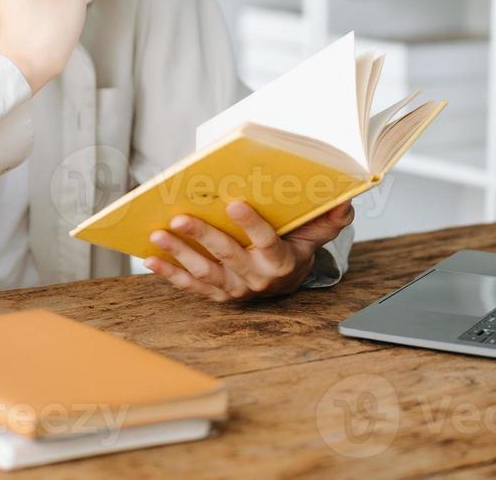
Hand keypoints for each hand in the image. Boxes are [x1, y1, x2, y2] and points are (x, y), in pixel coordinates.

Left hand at [143, 200, 354, 303]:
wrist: (284, 281)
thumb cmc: (294, 247)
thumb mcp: (314, 235)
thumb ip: (328, 221)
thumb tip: (345, 201)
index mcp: (280, 262)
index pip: (266, 243)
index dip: (252, 225)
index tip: (236, 203)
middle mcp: (256, 279)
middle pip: (228, 257)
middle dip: (203, 237)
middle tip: (181, 217)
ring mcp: (234, 289)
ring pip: (204, 272)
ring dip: (179, 254)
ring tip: (158, 234)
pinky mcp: (216, 295)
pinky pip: (190, 285)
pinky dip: (169, 274)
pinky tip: (150, 260)